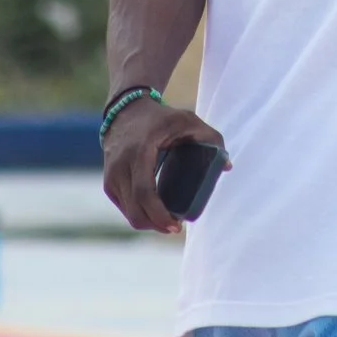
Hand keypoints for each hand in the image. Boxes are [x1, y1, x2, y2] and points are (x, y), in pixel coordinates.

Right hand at [101, 97, 227, 234]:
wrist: (126, 110)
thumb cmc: (160, 117)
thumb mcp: (187, 120)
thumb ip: (210, 138)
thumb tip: (227, 166)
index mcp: (139, 152)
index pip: (145, 193)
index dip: (159, 215)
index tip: (178, 225)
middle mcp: (120, 167)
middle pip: (135, 210)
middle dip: (157, 225)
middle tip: (177, 226)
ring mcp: (111, 176)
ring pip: (129, 213)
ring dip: (149, 222)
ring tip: (169, 220)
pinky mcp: (109, 182)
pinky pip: (124, 208)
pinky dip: (139, 214)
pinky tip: (155, 213)